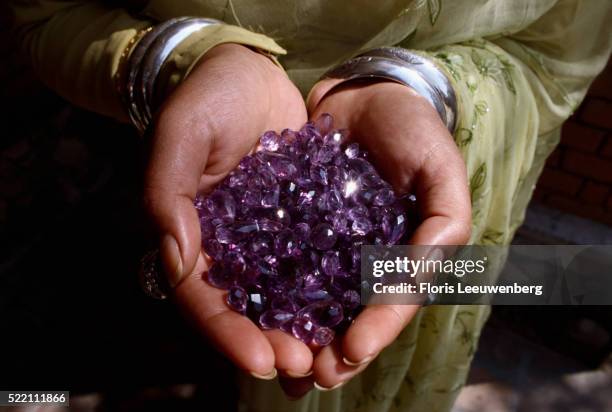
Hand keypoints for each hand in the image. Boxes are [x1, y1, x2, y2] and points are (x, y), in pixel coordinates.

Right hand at [144, 44, 310, 379]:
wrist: (248, 72)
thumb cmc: (208, 98)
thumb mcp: (180, 135)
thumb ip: (167, 195)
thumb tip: (176, 261)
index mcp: (193, 236)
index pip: (203, 299)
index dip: (228, 334)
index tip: (262, 360)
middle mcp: (230, 246)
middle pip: (247, 309)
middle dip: (274, 343)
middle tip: (307, 368)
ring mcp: (268, 236)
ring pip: (284, 296)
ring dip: (306, 329)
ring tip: (334, 356)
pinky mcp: (302, 220)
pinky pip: (315, 261)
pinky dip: (331, 289)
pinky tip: (354, 310)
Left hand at [284, 80, 471, 394]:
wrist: (363, 94)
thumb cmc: (411, 130)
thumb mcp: (440, 171)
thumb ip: (444, 223)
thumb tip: (418, 278)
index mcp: (404, 254)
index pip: (393, 302)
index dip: (377, 329)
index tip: (352, 350)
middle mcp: (365, 260)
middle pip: (351, 315)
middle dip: (333, 349)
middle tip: (311, 375)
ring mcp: (330, 247)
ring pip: (315, 302)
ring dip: (299, 334)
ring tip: (281, 362)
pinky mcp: (296, 227)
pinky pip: (283, 263)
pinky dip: (271, 291)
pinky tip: (253, 313)